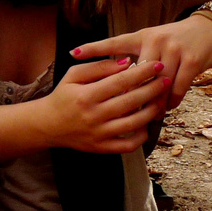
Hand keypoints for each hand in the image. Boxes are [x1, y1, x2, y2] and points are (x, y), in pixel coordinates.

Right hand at [41, 55, 169, 153]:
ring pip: (134, 123)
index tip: (156, 64)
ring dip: (151, 110)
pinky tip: (146, 124)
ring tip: (159, 100)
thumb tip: (126, 62)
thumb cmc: (62, 96)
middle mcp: (93, 116)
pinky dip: (141, 136)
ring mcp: (98, 134)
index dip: (141, 72)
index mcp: (86, 95)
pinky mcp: (101, 148)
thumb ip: (99, 67)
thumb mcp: (73, 75)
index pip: (121, 81)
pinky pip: (128, 145)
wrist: (46, 124)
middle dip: (152, 88)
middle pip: (131, 101)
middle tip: (165, 79)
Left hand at [73, 15, 211, 112]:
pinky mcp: (191, 60)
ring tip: (150, 114)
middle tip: (122, 112)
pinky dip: (172, 100)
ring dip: (154, 101)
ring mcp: (173, 49)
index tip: (72, 53)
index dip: (92, 47)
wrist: (210, 29)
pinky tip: (168, 107)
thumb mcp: (153, 39)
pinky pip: (177, 88)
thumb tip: (117, 77)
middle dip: (130, 94)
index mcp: (141, 36)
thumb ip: (135, 55)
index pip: (113, 42)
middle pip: (136, 74)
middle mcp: (155, 40)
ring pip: (157, 84)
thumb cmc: (177, 39)